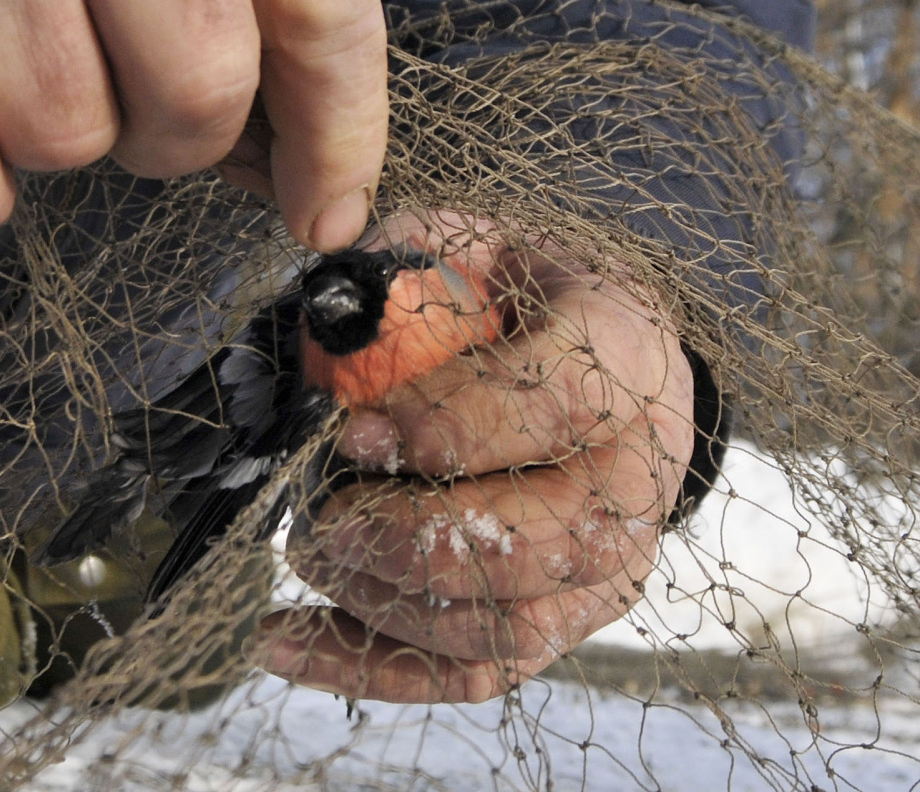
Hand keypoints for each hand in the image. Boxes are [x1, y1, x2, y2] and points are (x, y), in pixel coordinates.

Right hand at [0, 0, 386, 249]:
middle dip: (170, 130)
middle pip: (200, 88)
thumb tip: (312, 186)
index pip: (316, 14)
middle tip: (117, 89)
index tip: (323, 210)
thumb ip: (251, 24)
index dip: (337, 135)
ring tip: (8, 63)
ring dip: (55, 134)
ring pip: (70, 134)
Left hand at [252, 210, 695, 702]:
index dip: (449, 426)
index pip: (554, 405)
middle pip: (530, 545)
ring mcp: (607, 566)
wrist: (602, 378)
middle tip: (319, 515)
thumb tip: (323, 301)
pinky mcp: (566, 621)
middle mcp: (636, 476)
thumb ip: (403, 270)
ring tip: (308, 551)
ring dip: (378, 598)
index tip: (356, 434)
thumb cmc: (523, 307)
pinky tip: (283, 639)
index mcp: (623, 357)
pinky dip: (372, 662)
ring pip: (496, 624)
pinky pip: (475, 670)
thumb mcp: (471, 249)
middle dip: (400, 537)